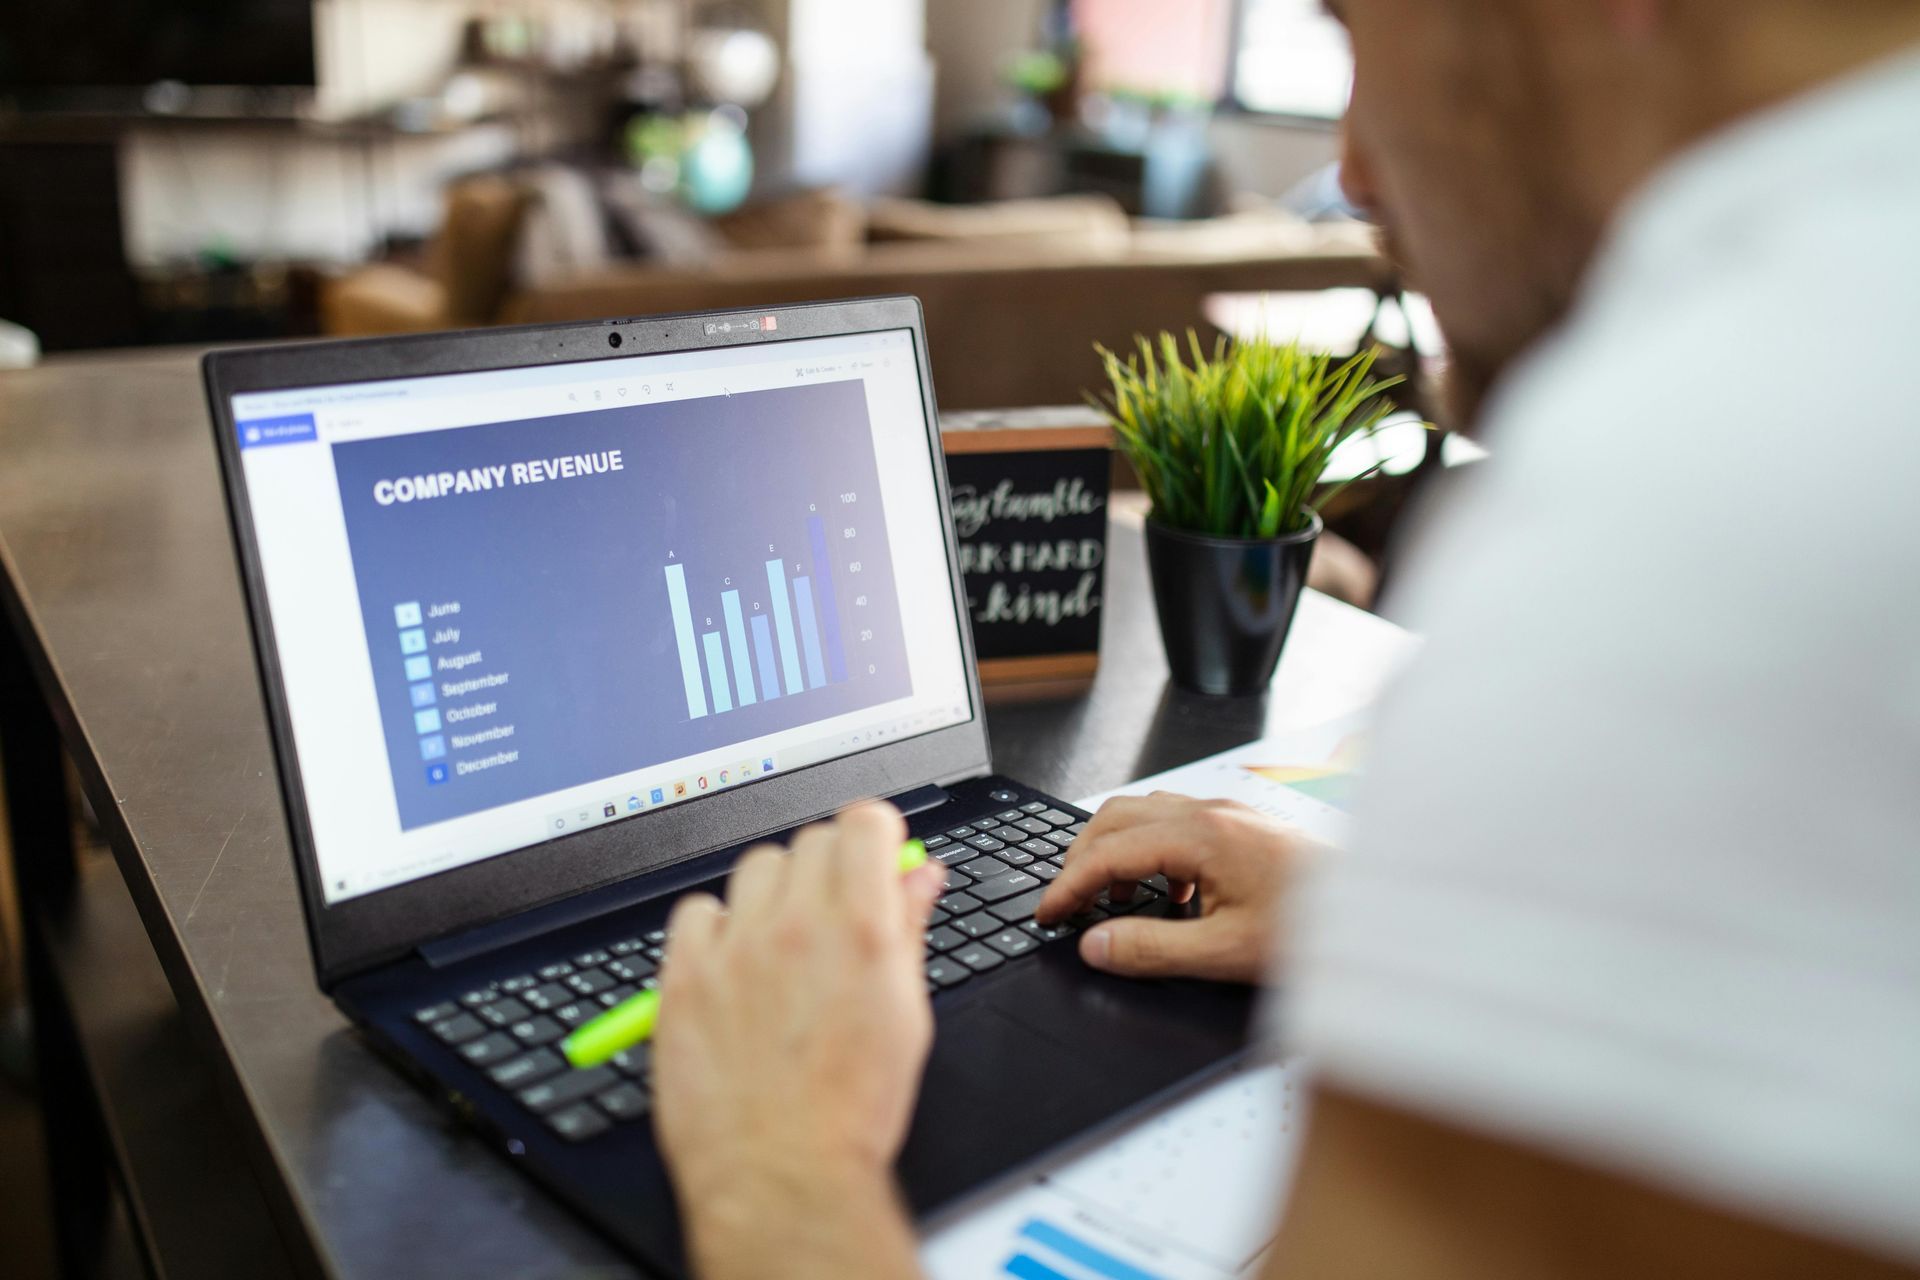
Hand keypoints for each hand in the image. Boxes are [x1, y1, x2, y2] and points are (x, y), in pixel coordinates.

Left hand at [652, 802, 943, 1277]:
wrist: (783, 1173)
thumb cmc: (851, 1109)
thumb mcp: (906, 1013)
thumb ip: (909, 930)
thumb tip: (920, 879)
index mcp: (860, 929)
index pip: (863, 822)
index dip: (873, 834)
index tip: (874, 853)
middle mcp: (795, 926)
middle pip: (809, 840)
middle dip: (829, 864)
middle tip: (834, 909)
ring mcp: (735, 949)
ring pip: (754, 867)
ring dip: (774, 890)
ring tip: (782, 941)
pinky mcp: (685, 977)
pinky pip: (696, 910)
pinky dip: (716, 925)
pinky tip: (734, 963)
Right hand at [1035, 792, 1305, 983]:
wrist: (1378, 913)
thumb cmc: (1315, 929)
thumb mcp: (1224, 952)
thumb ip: (1151, 949)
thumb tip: (1095, 945)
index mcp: (1200, 837)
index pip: (1108, 852)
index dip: (1068, 885)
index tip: (1047, 914)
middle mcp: (1211, 814)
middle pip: (1117, 818)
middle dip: (1081, 858)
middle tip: (1065, 902)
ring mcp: (1228, 815)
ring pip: (1145, 815)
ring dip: (1116, 853)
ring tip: (1110, 902)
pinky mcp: (1243, 826)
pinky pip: (1176, 824)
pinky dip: (1151, 853)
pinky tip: (1168, 896)